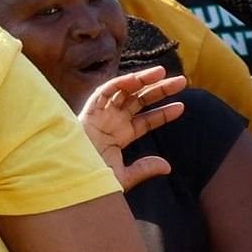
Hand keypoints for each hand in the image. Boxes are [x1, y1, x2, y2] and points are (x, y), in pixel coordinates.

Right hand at [78, 67, 189, 188]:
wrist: (68, 178)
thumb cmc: (90, 179)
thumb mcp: (122, 177)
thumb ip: (144, 169)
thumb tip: (167, 166)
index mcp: (120, 136)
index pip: (146, 120)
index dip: (163, 113)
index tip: (182, 107)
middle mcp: (112, 121)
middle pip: (140, 101)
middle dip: (160, 90)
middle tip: (182, 81)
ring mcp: (101, 115)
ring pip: (125, 91)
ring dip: (143, 80)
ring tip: (163, 72)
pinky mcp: (88, 110)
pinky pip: (105, 91)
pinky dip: (120, 83)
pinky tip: (137, 79)